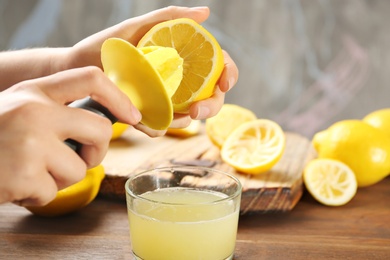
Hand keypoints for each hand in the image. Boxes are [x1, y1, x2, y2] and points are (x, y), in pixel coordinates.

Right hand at [0, 67, 140, 205]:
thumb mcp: (17, 108)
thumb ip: (53, 110)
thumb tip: (99, 125)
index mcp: (34, 91)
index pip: (91, 79)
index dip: (120, 97)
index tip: (133, 115)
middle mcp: (35, 111)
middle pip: (102, 130)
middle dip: (97, 150)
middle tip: (80, 157)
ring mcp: (30, 143)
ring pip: (80, 169)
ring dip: (60, 178)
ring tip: (29, 171)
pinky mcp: (23, 176)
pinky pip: (53, 193)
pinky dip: (37, 196)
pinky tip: (15, 185)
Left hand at [69, 6, 238, 135]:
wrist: (77, 68)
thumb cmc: (108, 45)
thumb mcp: (139, 27)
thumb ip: (171, 17)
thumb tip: (206, 12)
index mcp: (182, 61)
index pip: (217, 67)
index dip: (228, 75)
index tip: (224, 82)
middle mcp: (177, 82)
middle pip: (210, 97)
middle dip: (210, 107)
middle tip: (195, 112)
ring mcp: (163, 101)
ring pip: (188, 118)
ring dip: (183, 121)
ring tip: (167, 116)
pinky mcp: (147, 116)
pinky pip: (161, 127)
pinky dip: (157, 126)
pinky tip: (143, 121)